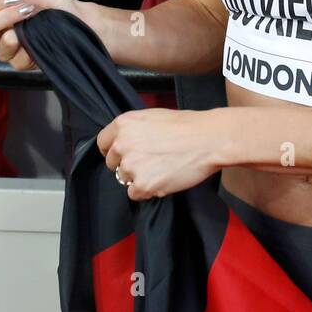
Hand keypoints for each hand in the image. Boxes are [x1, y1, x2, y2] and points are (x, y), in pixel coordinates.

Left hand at [98, 108, 219, 199]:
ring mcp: (131, 166)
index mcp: (123, 124)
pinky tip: (163, 179)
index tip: (121, 155)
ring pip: (124, 180)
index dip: (113, 150)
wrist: (208, 139)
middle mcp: (122, 144)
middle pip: (112, 163)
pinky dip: (148, 190)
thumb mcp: (153, 117)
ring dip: (139, 178)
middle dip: (127, 165)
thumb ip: (134, 130)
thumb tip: (125, 142)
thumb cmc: (187, 126)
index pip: (103, 143)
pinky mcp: (143, 185)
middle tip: (149, 162)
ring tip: (161, 169)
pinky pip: (136, 194)